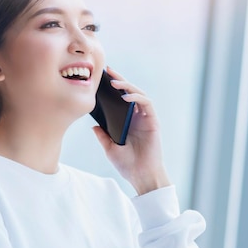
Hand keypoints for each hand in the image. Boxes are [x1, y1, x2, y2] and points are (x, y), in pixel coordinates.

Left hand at [92, 66, 169, 194]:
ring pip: (139, 95)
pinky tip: (126, 98)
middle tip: (108, 71)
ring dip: (128, 87)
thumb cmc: (127, 164)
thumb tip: (93, 125)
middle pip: (129, 93)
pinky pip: (146, 104)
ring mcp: (145, 118)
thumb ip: (103, 136)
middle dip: (120, 80)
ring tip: (115, 83)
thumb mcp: (109, 148)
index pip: (120, 100)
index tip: (101, 78)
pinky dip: (137, 98)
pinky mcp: (153, 121)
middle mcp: (137, 117)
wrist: (141, 175)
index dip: (112, 88)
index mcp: (127, 122)